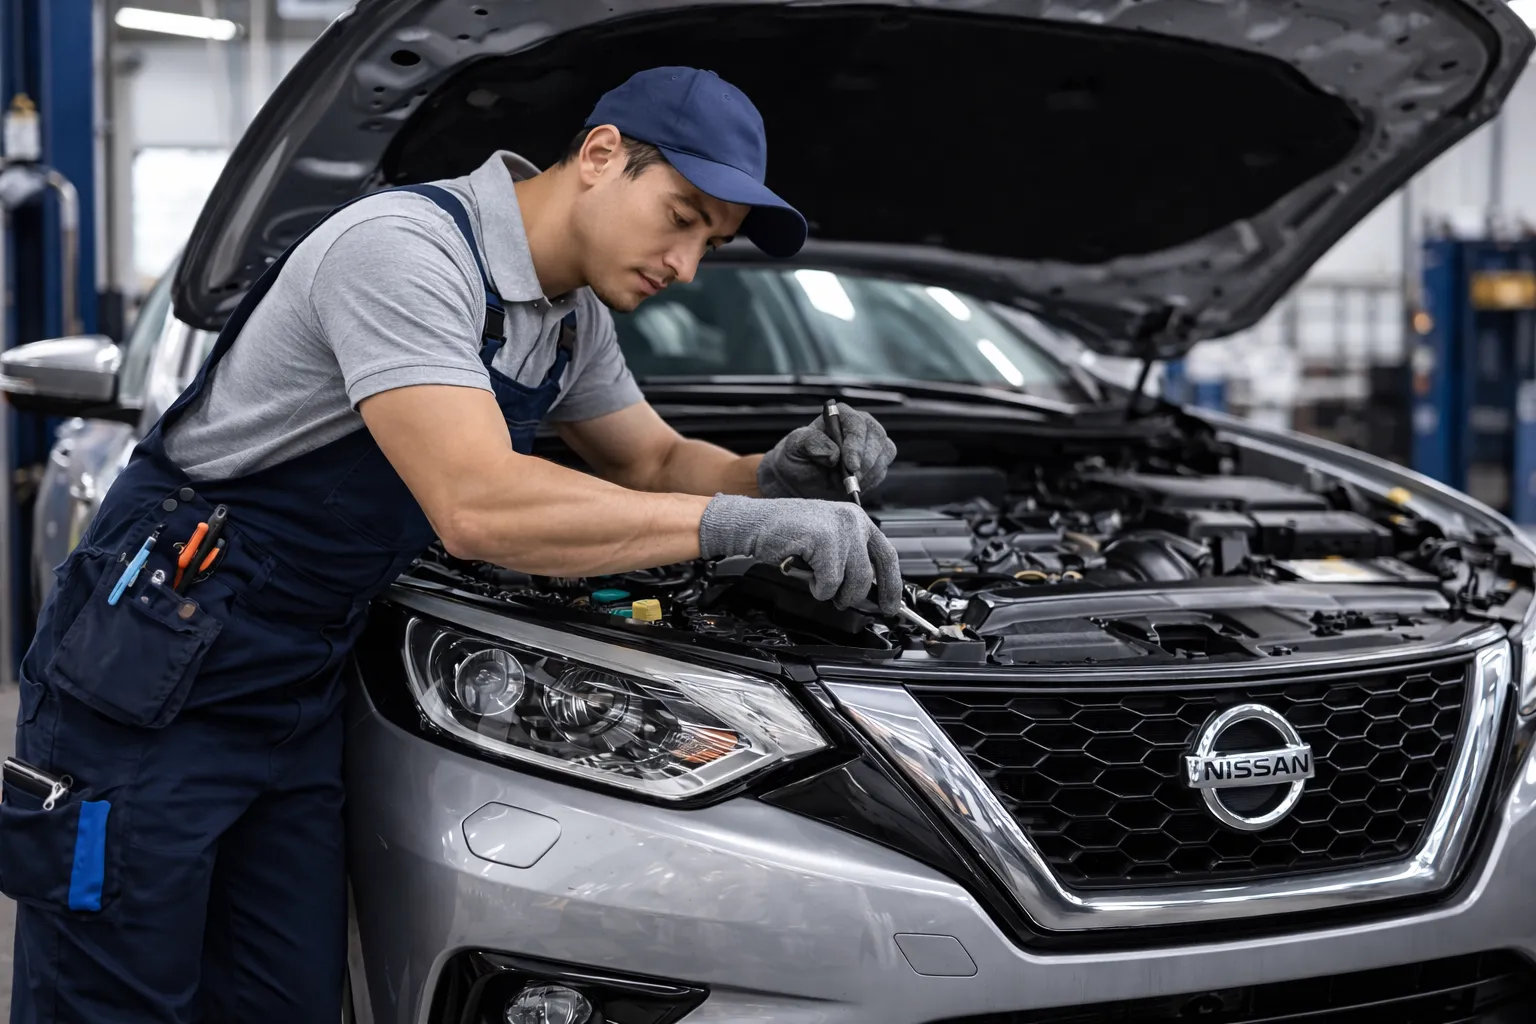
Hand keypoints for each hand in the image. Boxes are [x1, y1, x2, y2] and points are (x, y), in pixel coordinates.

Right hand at [699, 495, 901, 614]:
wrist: (754, 523)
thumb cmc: (786, 533)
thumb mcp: (827, 539)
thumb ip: (849, 556)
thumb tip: (869, 587)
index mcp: (857, 519)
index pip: (887, 555)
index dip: (891, 584)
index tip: (891, 605)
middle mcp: (853, 520)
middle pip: (868, 574)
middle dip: (852, 595)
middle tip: (840, 600)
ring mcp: (839, 529)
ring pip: (850, 581)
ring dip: (831, 590)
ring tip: (815, 579)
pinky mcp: (824, 540)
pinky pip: (830, 582)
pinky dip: (817, 587)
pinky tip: (805, 574)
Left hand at [757, 402, 896, 500]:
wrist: (802, 479)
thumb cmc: (798, 458)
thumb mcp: (795, 448)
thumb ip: (811, 443)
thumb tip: (833, 452)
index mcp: (840, 415)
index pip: (856, 424)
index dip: (856, 444)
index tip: (851, 466)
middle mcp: (860, 425)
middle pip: (877, 437)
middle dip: (865, 462)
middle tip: (851, 479)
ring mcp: (872, 444)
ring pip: (883, 455)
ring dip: (867, 473)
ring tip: (844, 482)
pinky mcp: (878, 462)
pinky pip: (882, 471)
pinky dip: (869, 482)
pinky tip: (852, 485)